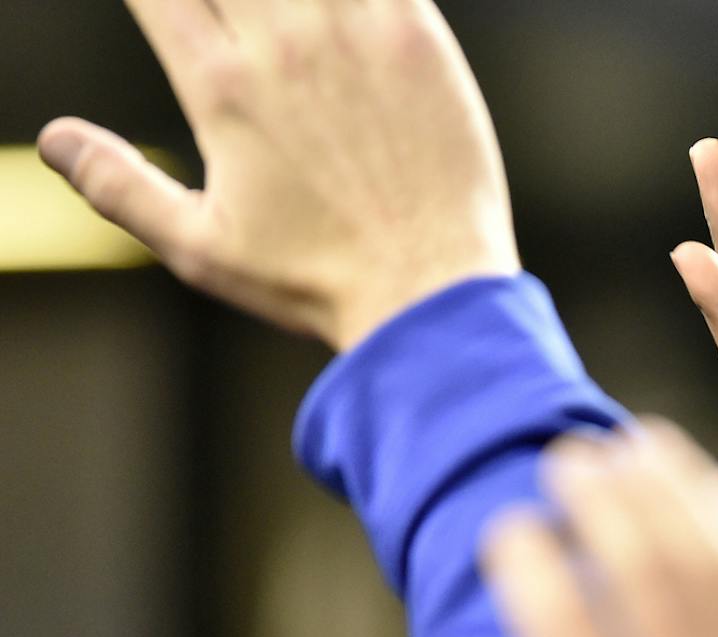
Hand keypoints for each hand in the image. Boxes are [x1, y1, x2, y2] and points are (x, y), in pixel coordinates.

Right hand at [38, 0, 518, 349]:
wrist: (431, 294)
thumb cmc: (319, 282)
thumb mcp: (200, 248)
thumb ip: (121, 188)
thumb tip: (55, 140)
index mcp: (220, 87)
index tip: (168, 13)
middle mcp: (283, 45)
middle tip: (232, 26)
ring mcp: (355, 33)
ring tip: (281, 21)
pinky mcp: (417, 37)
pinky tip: (340, 9)